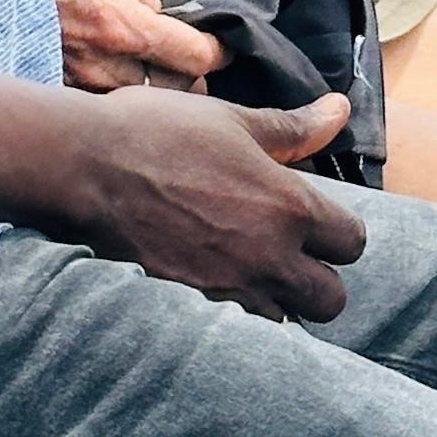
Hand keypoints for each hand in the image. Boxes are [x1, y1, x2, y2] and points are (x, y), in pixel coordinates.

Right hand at [41, 0, 223, 91]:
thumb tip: (163, 13)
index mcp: (121, 25)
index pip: (194, 56)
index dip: (217, 53)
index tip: (222, 48)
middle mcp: (105, 66)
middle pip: (177, 91)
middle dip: (189, 75)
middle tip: (187, 57)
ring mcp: (83, 89)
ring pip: (145, 105)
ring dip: (158, 90)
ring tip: (154, 69)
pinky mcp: (66, 97)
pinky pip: (110, 106)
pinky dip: (123, 96)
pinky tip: (119, 77)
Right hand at [46, 82, 366, 322]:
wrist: (84, 167)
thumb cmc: (158, 133)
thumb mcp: (233, 121)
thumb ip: (293, 128)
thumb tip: (340, 108)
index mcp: (288, 207)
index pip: (352, 242)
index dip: (336, 230)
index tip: (312, 219)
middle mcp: (268, 258)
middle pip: (331, 300)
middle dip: (318, 279)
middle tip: (290, 253)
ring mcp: (229, 290)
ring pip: (285, 321)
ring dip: (277, 299)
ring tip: (249, 267)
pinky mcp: (191, 310)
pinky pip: (236, 328)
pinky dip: (236, 313)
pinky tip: (214, 281)